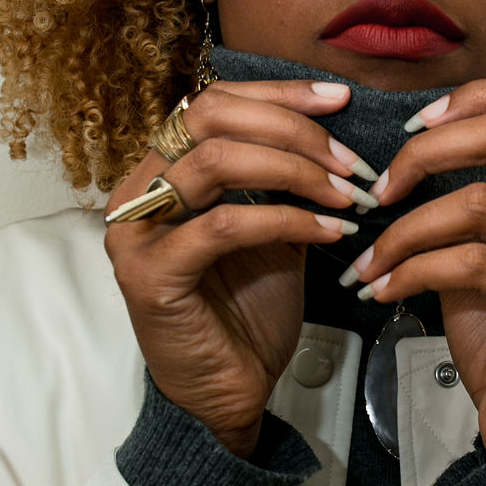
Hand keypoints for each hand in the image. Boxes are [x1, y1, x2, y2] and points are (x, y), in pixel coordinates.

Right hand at [104, 79, 378, 456]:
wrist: (232, 390)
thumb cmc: (247, 310)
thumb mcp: (275, 230)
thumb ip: (286, 179)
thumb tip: (336, 129)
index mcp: (164, 170)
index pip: (214, 102)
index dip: (278, 95)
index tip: (338, 100)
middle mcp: (139, 191)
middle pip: (211, 118)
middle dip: (292, 129)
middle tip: (348, 160)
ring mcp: (137, 232)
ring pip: (214, 162)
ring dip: (294, 170)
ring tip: (345, 194)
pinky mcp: (150, 275)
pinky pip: (224, 226)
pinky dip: (285, 221)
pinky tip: (329, 232)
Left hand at [341, 78, 485, 457]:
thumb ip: (466, 198)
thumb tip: (399, 159)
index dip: (474, 98)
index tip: (416, 125)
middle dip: (425, 152)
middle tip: (381, 188)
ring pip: (477, 203)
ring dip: (403, 229)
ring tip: (369, 259)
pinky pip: (473, 264)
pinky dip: (413, 271)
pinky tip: (383, 290)